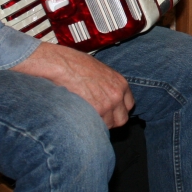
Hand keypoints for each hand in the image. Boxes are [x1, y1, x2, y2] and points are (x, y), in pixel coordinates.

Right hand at [12, 42, 134, 127]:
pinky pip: (96, 126)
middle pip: (122, 119)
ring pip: (107, 125)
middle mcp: (117, 96)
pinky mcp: (94, 112)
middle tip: (99, 118)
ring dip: (99, 124)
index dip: (118, 110)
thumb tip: (106, 96)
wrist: (63, 65)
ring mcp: (106, 105)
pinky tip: (81, 117)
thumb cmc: (77, 65)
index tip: (111, 112)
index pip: (129, 106)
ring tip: (87, 116)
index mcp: (121, 84)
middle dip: (111, 121)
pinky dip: (89, 125)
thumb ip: (109, 86)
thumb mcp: (101, 72)